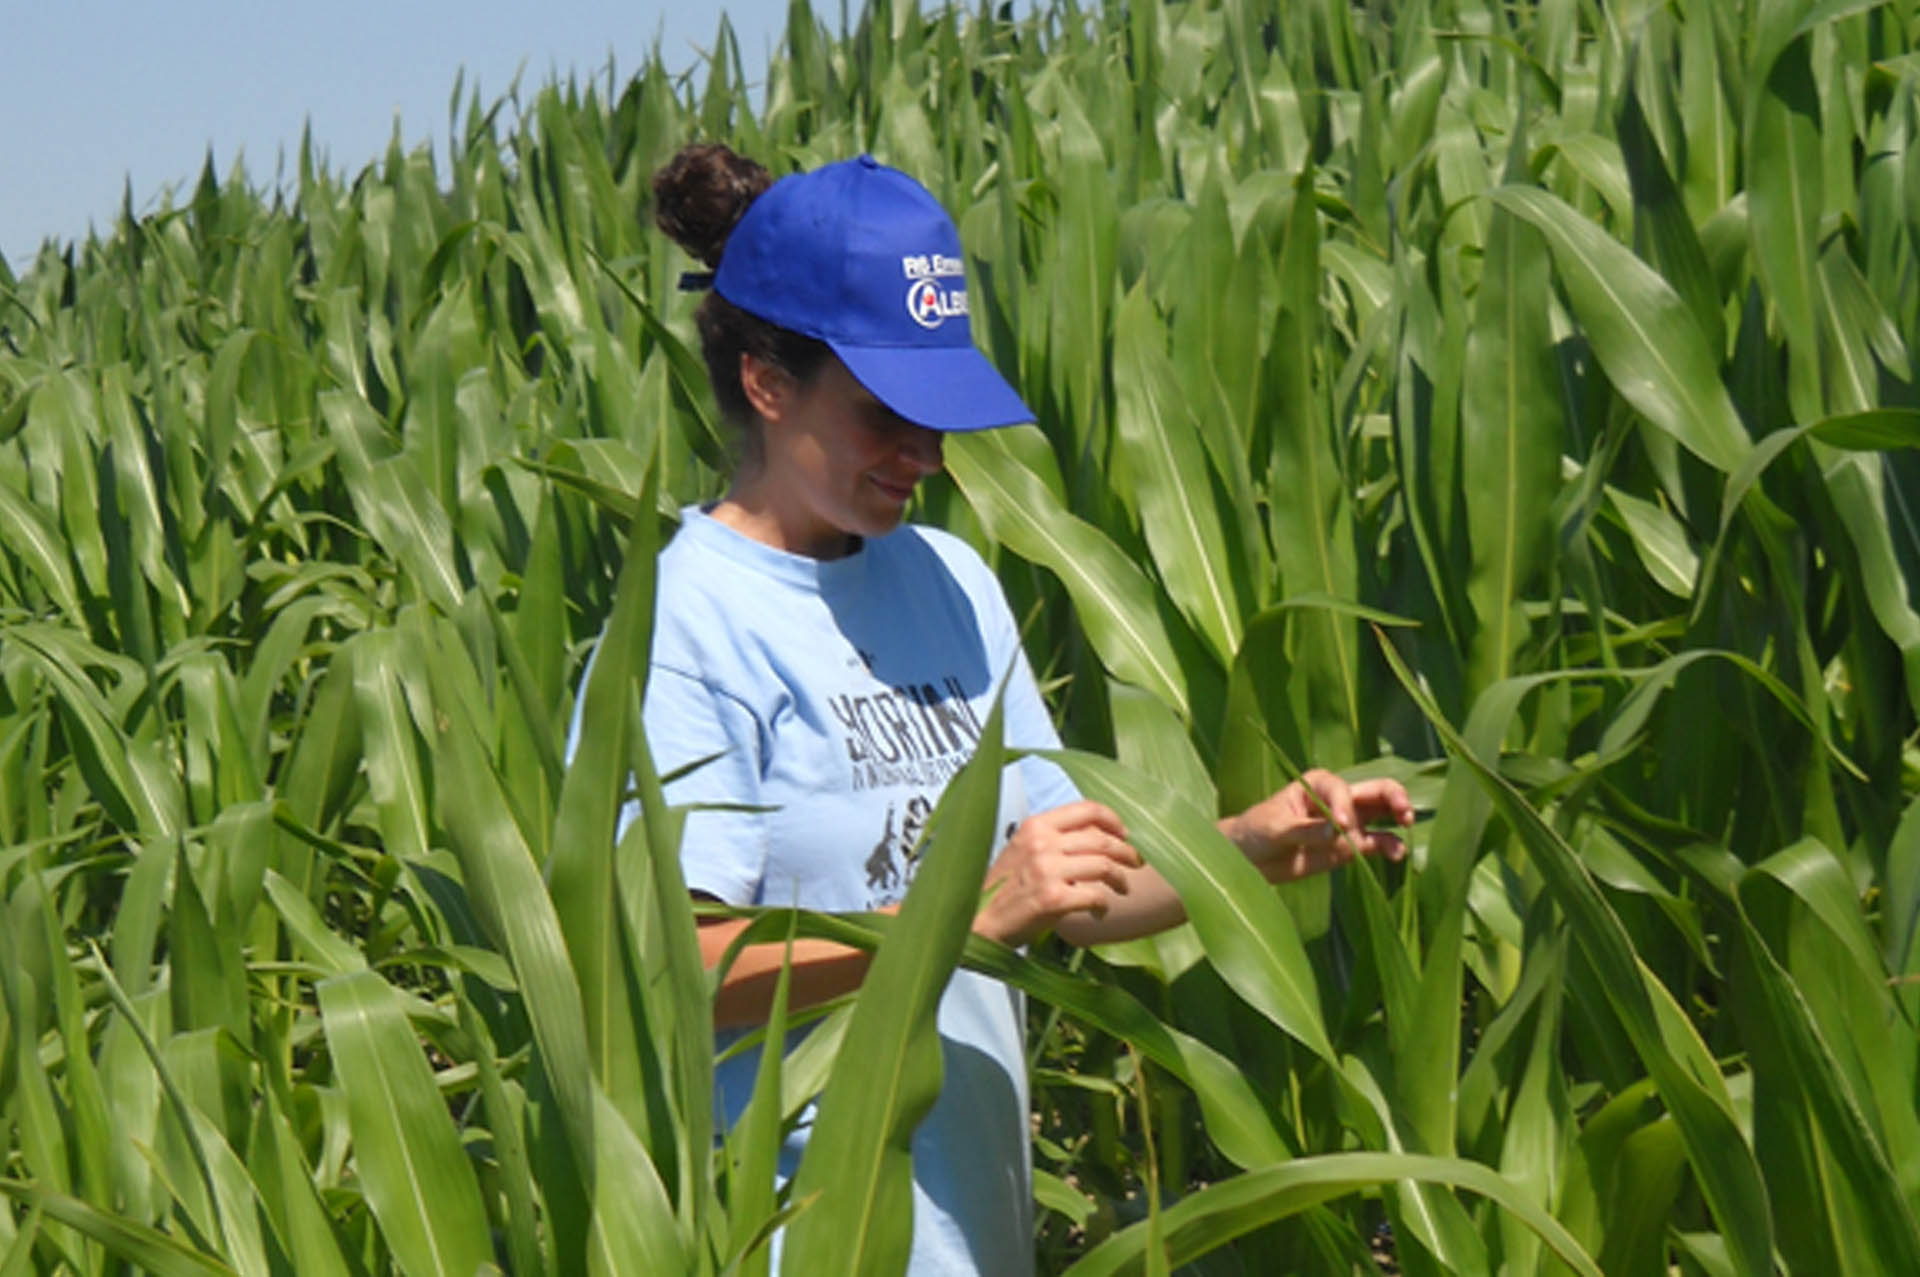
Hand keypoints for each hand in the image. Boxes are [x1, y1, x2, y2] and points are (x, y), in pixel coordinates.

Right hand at [974, 800, 1142, 946]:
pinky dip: (1104, 905)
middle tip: (1136, 863)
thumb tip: (1095, 836)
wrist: (979, 922)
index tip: (1124, 833)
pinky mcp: (1053, 898)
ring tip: (1123, 888)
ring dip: (1121, 879)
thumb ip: (1053, 839)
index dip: (1113, 820)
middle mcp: (1042, 843)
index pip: (1086, 809)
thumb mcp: (1022, 850)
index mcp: (1036, 826)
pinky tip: (1100, 911)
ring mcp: (1047, 870)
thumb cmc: (1004, 889)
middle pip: (1102, 839)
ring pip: (1104, 866)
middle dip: (1127, 852)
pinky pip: (1096, 896)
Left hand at [1222, 769, 1413, 883]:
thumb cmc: (1255, 832)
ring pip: (1382, 813)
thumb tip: (1337, 832)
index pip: (1340, 789)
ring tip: (1406, 826)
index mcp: (1316, 784)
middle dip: (1393, 796)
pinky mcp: (1350, 847)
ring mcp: (1347, 823)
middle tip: (1404, 812)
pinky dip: (1389, 846)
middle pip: (1374, 790)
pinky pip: (1376, 843)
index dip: (1344, 806)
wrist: (1249, 860)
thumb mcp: (1275, 829)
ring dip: (1398, 816)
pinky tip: (1397, 854)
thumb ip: (1306, 831)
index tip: (1341, 827)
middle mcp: (1337, 799)